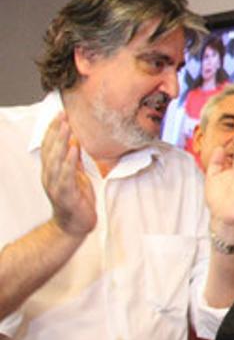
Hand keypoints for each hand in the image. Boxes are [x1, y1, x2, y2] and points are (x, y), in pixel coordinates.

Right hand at [40, 114, 95, 236]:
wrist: (75, 224)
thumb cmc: (76, 198)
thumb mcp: (76, 175)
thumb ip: (74, 160)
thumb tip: (75, 140)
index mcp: (52, 171)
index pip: (49, 147)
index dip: (52, 131)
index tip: (59, 115)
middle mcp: (50, 176)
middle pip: (50, 151)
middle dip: (56, 132)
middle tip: (62, 116)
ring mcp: (56, 186)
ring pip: (56, 161)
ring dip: (61, 143)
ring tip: (66, 128)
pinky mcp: (66, 195)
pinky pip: (66, 176)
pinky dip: (69, 162)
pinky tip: (73, 150)